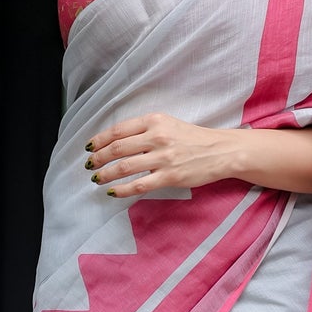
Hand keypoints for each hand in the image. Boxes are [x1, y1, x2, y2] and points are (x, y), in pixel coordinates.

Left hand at [86, 112, 241, 195]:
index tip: (89, 147)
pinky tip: (112, 192)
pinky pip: (138, 185)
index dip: (99, 140)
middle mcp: (157, 137)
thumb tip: (117, 142)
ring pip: (124, 167)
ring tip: (97, 178)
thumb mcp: (168, 124)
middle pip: (117, 148)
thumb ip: (145, 130)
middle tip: (89, 165)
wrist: (221, 151)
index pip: (118, 130)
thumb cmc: (193, 138)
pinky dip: (121, 190)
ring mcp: (163, 158)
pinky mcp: (170, 176)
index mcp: (154, 120)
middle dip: (98, 158)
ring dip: (105, 174)